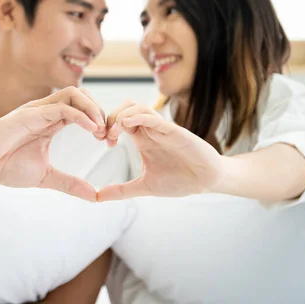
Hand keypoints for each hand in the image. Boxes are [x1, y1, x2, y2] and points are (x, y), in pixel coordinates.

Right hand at [0, 87, 106, 201]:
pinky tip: (92, 129)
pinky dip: (80, 115)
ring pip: (73, 94)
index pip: (83, 109)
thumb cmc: (5, 166)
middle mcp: (46, 111)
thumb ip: (69, 183)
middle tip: (109, 135)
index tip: (109, 142)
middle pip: (82, 95)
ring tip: (101, 129)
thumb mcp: (45, 176)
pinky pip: (60, 107)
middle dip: (100, 111)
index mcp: (51, 122)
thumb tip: (94, 196)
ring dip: (92, 108)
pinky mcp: (29, 114)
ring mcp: (37, 110)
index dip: (99, 121)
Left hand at [97, 101, 224, 200]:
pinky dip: (137, 117)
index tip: (101, 142)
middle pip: (125, 108)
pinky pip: (153, 117)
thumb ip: (122, 190)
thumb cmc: (180, 180)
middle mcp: (150, 130)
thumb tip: (97, 198)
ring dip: (121, 115)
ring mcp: (161, 129)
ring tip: (113, 133)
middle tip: (103, 135)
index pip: (119, 121)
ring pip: (137, 107)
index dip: (106, 127)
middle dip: (110, 118)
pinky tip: (126, 126)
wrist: (207, 181)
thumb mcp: (145, 186)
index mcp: (142, 139)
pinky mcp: (173, 131)